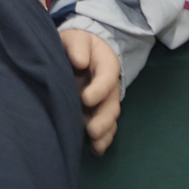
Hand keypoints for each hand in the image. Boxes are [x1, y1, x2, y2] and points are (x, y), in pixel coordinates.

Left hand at [60, 29, 121, 153]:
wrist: (81, 51)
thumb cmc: (78, 44)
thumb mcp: (77, 38)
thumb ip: (77, 47)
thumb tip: (80, 62)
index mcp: (107, 65)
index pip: (107, 78)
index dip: (99, 89)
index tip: (85, 99)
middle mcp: (109, 87)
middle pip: (111, 105)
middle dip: (103, 119)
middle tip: (92, 130)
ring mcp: (105, 102)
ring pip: (109, 120)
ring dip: (104, 134)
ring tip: (95, 145)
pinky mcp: (97, 113)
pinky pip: (105, 128)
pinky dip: (103, 140)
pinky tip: (95, 150)